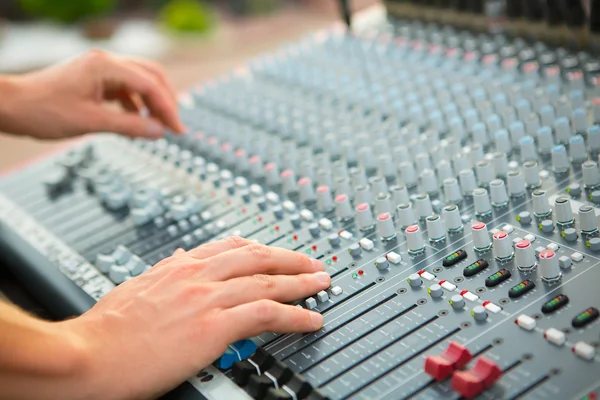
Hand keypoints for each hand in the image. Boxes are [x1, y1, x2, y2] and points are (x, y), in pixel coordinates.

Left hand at [1, 50, 183, 139]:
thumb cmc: (44, 111)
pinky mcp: (94, 80)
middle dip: (166, 100)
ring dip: (152, 103)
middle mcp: (105, 62)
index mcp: (106, 66)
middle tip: (174, 125)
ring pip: (139, 82)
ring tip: (158, 126)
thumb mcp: (91, 122)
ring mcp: (100, 70)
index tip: (178, 130)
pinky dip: (136, 105)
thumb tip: (158, 132)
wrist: (12, 107)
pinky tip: (138, 121)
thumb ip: (129, 126)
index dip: (168, 109)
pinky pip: (125, 89)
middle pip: (151, 75)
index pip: (150, 85)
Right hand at [62, 237, 329, 399]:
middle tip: (312, 263)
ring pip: (267, 282)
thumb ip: (162, 272)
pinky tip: (310, 319)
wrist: (86, 355)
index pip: (230, 247)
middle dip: (290, 259)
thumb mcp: (134, 288)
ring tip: (322, 284)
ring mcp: (206, 299)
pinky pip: (266, 314)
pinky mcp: (212, 326)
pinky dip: (294, 315)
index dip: (260, 248)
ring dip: (301, 282)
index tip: (275, 251)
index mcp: (177, 266)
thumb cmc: (104, 331)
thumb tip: (176, 258)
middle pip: (256, 257)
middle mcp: (195, 275)